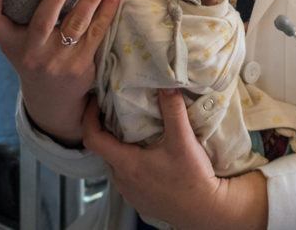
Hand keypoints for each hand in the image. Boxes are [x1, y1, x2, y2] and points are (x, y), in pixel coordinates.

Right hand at [0, 0, 120, 144]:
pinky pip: (96, 33)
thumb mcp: (11, 39)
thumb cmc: (31, 55)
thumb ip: (3, 12)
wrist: (51, 98)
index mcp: (12, 42)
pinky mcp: (81, 64)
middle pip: (43, 20)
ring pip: (76, 24)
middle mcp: (33, 53)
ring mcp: (58, 60)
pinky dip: (106, 12)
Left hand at [82, 90, 267, 228]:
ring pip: (115, 163)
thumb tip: (166, 84)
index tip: (96, 101)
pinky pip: (126, 176)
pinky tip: (146, 153)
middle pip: (103, 149)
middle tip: (117, 107)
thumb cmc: (192, 178)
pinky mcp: (140, 200)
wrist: (206, 211)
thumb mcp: (183, 140)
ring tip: (133, 127)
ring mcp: (130, 193)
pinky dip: (129, 160)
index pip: (92, 138)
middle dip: (106, 127)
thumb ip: (173, 109)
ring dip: (119, 145)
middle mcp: (122, 181)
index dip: (89, 117)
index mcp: (127, 164)